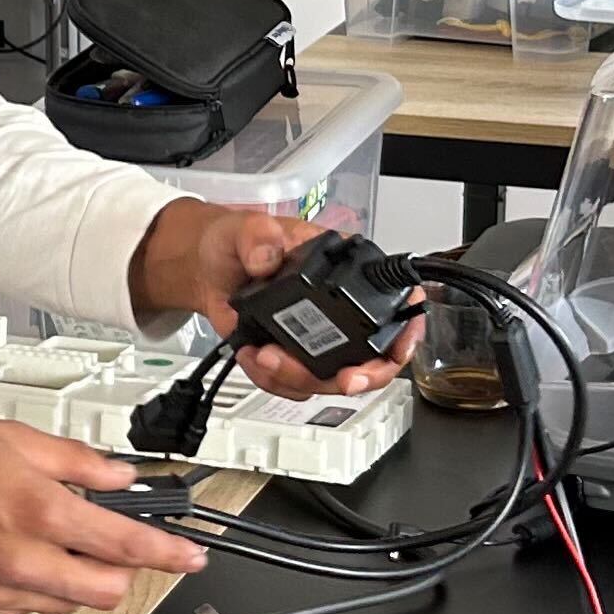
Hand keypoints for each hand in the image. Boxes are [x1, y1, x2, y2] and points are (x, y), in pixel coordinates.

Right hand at [0, 394, 205, 613]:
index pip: (126, 546)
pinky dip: (35, 588)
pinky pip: (25, 609)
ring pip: (67, 605)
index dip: (169, 555)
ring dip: (77, 581)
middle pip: (106, 593)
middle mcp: (20, 559)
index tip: (189, 558)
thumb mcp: (19, 439)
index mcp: (39, 511)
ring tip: (51, 542)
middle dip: (123, 573)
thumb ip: (79, 463)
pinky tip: (15, 555)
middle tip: (116, 548)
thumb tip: (120, 478)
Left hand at [131, 198, 414, 398]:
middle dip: (360, 376)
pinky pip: (294, 385)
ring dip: (300, 377)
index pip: (397, 302)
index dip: (407, 332)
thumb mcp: (247, 228)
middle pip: (373, 358)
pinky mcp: (292, 357)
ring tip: (264, 355)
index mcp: (346, 271)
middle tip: (342, 379)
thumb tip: (268, 257)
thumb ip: (258, 236)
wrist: (206, 268)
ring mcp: (318, 338)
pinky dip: (272, 379)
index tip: (397, 351)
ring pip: (330, 379)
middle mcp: (340, 309)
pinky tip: (252, 355)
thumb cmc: (236, 242)